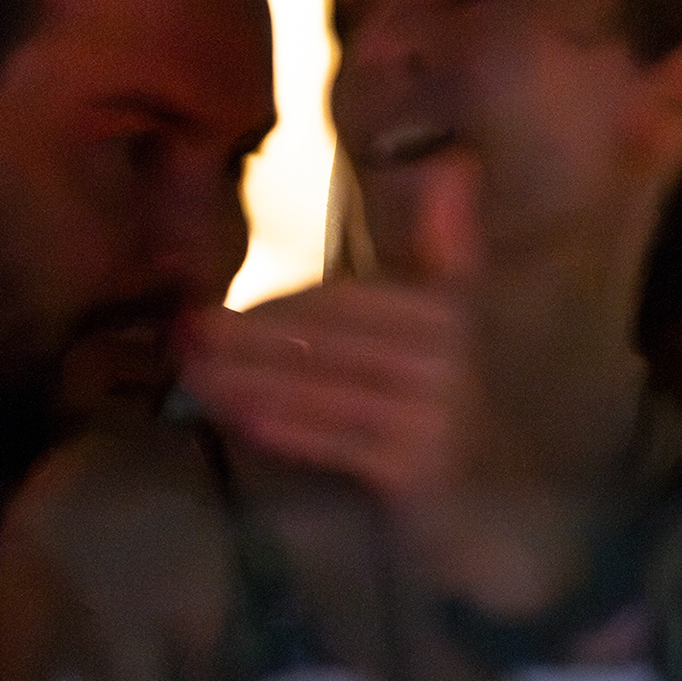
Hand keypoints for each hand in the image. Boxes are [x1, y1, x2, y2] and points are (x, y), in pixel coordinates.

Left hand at [177, 158, 481, 508]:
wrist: (500, 520)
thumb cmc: (458, 415)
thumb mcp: (455, 326)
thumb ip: (447, 247)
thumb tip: (454, 160)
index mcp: (453, 311)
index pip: (346, 297)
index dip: (276, 303)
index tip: (213, 309)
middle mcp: (450, 355)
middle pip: (327, 337)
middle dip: (247, 336)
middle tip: (181, 335)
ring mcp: (436, 412)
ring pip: (321, 383)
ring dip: (246, 376)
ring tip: (189, 373)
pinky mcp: (418, 467)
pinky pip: (333, 436)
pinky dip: (281, 423)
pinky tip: (236, 417)